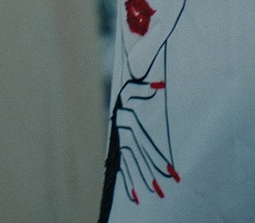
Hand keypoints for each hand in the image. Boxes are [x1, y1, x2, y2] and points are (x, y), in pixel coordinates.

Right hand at [108, 74, 177, 203]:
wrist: (110, 96)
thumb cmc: (127, 91)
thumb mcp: (131, 87)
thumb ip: (143, 87)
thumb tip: (158, 85)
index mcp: (126, 122)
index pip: (144, 143)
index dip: (157, 158)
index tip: (171, 173)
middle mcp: (120, 134)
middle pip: (135, 158)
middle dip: (148, 174)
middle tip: (161, 191)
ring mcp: (116, 143)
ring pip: (127, 164)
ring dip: (137, 180)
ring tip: (150, 195)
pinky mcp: (115, 150)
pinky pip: (119, 167)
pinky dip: (126, 182)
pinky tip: (135, 196)